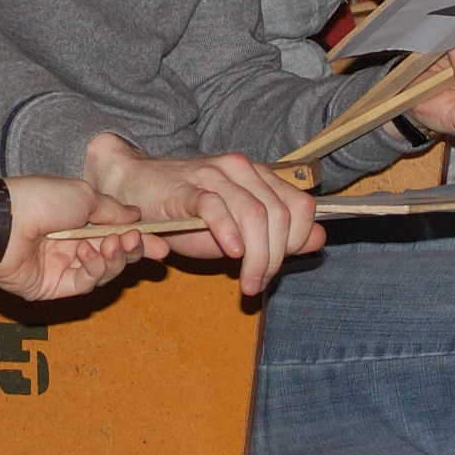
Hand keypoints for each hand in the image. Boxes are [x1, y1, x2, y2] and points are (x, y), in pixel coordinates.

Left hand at [0, 176, 167, 299]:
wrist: (4, 221)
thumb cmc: (41, 199)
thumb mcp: (84, 196)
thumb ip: (112, 211)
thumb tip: (136, 217)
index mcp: (78, 217)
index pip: (116, 231)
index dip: (140, 237)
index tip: (163, 241)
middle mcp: (72, 241)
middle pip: (114, 253)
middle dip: (133, 249)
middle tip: (145, 244)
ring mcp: (63, 265)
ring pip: (104, 270)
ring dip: (114, 258)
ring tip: (113, 245)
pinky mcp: (54, 287)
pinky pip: (85, 282)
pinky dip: (94, 269)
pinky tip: (90, 254)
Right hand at [80, 135, 320, 296]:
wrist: (135, 187)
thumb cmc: (185, 211)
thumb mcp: (238, 226)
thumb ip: (278, 232)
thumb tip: (319, 238)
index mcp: (258, 176)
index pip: (300, 206)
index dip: (298, 242)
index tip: (279, 269)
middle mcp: (241, 170)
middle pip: (279, 214)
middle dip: (275, 257)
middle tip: (257, 284)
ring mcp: (213, 175)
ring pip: (254, 213)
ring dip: (256, 256)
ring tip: (247, 283)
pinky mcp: (185, 188)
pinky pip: (215, 206)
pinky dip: (228, 232)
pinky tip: (231, 253)